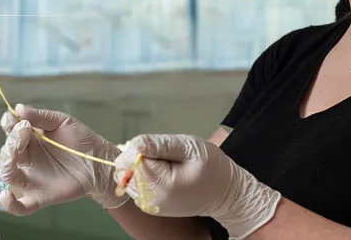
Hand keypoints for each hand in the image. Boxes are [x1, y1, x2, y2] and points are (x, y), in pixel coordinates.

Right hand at [0, 104, 124, 214]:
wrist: (99, 161)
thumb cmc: (81, 140)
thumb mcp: (62, 122)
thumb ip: (41, 117)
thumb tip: (18, 107)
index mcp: (29, 140)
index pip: (10, 131)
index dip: (8, 124)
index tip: (12, 118)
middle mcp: (26, 159)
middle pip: (7, 153)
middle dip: (11, 142)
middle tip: (23, 131)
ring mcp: (31, 178)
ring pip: (9, 175)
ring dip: (6, 164)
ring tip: (14, 154)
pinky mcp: (40, 196)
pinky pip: (21, 206)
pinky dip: (10, 205)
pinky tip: (5, 197)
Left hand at [114, 134, 280, 239]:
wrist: (226, 195)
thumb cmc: (213, 168)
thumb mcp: (191, 147)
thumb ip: (161, 145)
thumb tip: (135, 144)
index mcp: (160, 185)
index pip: (131, 159)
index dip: (142, 147)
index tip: (162, 148)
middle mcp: (148, 200)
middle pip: (124, 169)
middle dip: (140, 156)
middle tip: (167, 157)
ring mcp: (147, 205)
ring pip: (126, 176)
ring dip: (141, 166)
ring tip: (167, 166)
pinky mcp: (148, 205)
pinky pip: (133, 184)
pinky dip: (143, 175)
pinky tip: (163, 173)